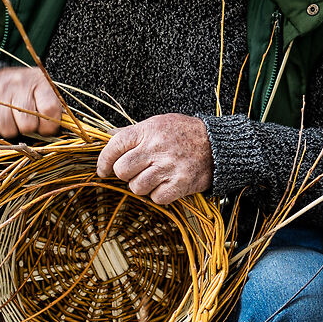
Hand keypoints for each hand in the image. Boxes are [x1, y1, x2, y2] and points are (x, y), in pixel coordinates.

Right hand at [0, 66, 66, 139]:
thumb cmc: (23, 91)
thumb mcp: (41, 94)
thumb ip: (49, 112)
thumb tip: (53, 135)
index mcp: (38, 81)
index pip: (49, 110)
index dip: (48, 126)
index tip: (44, 128)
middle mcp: (17, 83)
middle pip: (27, 124)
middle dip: (26, 129)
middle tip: (21, 120)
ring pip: (7, 130)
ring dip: (8, 130)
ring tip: (8, 117)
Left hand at [98, 115, 213, 203]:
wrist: (219, 144)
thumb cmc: (185, 133)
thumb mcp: (158, 123)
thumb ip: (133, 132)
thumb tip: (108, 136)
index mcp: (148, 131)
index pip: (115, 146)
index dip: (104, 161)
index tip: (103, 170)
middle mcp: (157, 148)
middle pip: (122, 170)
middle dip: (125, 174)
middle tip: (135, 172)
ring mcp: (169, 167)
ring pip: (137, 187)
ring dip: (142, 186)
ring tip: (153, 177)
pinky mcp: (180, 184)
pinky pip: (156, 198)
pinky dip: (158, 195)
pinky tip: (166, 184)